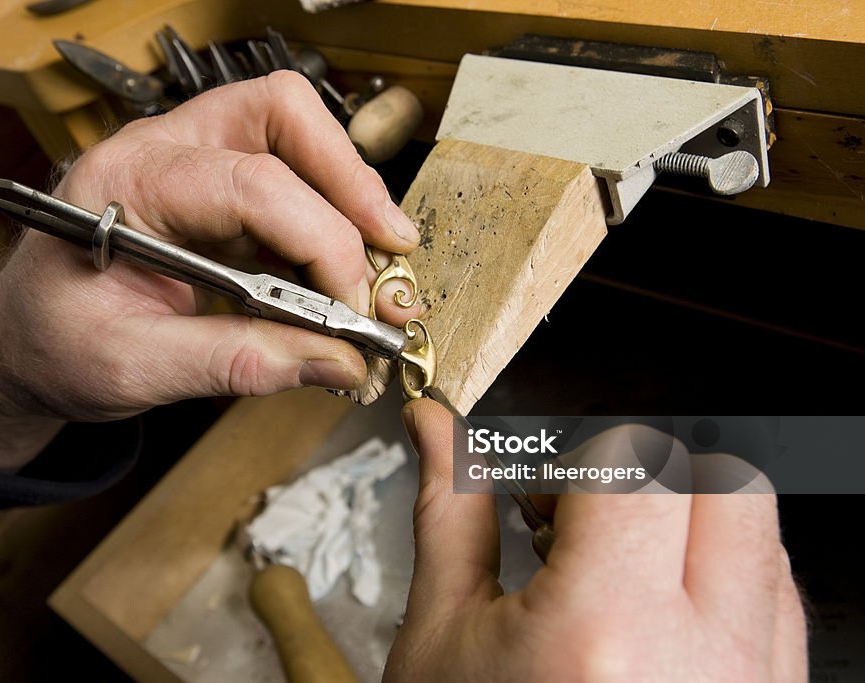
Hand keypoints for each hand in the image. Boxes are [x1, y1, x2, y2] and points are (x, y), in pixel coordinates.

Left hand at [0, 72, 419, 469]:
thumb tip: (339, 361)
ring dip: (348, 194)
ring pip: (294, 133)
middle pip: (280, 115)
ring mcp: (190, 161)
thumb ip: (239, 362)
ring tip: (379, 266)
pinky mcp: (213, 189)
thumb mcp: (134, 370)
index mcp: (125, 184)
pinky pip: (290, 179)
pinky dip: (329, 222)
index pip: (250, 184)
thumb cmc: (52, 347)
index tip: (357, 306)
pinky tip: (344, 273)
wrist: (18, 347)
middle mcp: (161, 151)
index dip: (321, 241)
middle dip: (349, 181)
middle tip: (391, 250)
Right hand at [387, 400, 806, 681]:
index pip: (638, 463)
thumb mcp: (444, 638)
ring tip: (610, 573)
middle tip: (579, 523)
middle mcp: (706, 664)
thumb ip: (453, 511)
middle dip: (646, 480)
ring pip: (762, 538)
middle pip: (725, 485)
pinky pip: (777, 603)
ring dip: (686, 525)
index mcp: (606, 634)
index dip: (577, 459)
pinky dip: (717, 579)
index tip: (538, 497)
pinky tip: (649, 613)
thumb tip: (436, 425)